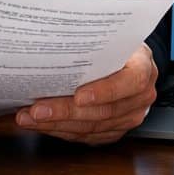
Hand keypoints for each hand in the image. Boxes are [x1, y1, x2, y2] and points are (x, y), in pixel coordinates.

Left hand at [14, 44, 157, 144]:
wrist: (130, 63)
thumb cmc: (117, 48)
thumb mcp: (113, 38)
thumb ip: (94, 44)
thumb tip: (59, 42)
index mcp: (144, 70)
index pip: (130, 83)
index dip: (104, 92)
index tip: (79, 96)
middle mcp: (141, 98)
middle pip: (104, 111)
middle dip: (66, 111)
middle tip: (37, 110)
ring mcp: (129, 118)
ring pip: (91, 128)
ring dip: (56, 124)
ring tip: (29, 118)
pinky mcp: (114, 132)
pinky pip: (86, 136)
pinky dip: (60, 131)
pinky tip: (41, 124)